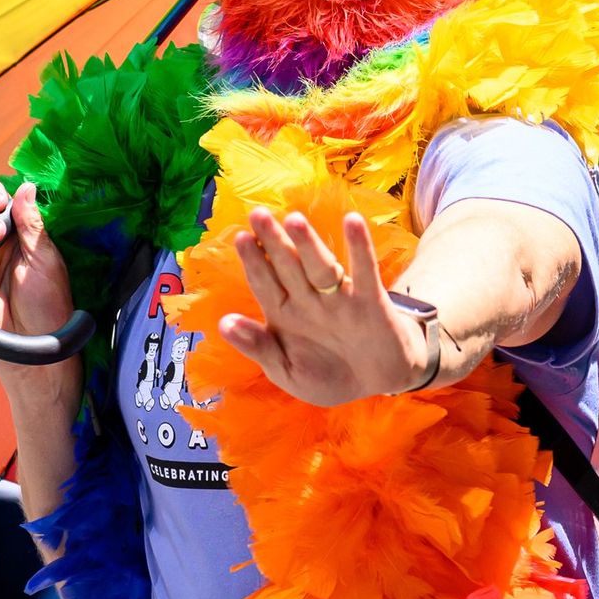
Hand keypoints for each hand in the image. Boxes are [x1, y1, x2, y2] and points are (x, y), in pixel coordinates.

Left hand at [221, 208, 430, 405]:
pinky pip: (365, 272)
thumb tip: (223, 324)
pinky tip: (352, 222)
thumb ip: (258, 347)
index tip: (241, 238)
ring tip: (294, 220)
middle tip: (258, 214)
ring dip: (308, 244)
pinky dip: (360, 248)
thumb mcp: (285, 369)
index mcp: (284, 312)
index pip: (264, 283)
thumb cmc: (326, 374)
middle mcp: (309, 299)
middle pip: (288, 266)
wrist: (376, 384)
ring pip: (321, 266)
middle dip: (273, 242)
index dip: (253, 262)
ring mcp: (340, 298)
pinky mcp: (371, 302)